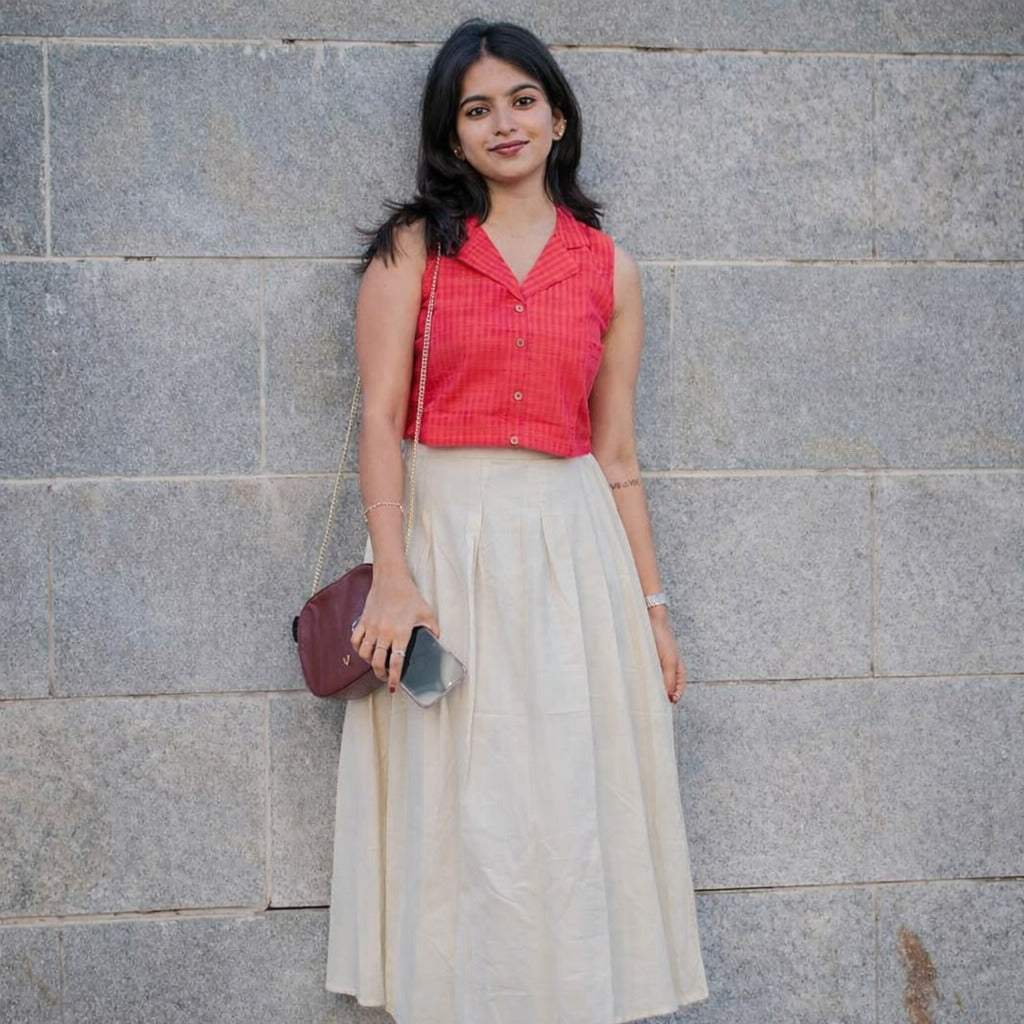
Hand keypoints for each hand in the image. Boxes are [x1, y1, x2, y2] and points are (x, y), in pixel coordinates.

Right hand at [350, 570, 439, 692]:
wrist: (391, 579)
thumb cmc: (409, 595)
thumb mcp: (427, 613)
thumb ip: (433, 630)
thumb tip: (436, 641)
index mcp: (401, 634)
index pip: (396, 662)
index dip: (393, 678)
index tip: (392, 688)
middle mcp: (384, 633)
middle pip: (377, 662)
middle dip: (380, 675)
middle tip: (385, 678)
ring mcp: (371, 628)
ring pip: (364, 653)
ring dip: (369, 662)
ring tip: (376, 664)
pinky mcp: (363, 621)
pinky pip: (355, 641)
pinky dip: (357, 649)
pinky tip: (364, 650)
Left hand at [648, 605, 685, 703]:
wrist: (650, 622)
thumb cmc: (663, 640)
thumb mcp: (670, 662)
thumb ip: (670, 679)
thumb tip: (670, 696)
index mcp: (678, 670)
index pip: (678, 690)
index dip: (674, 698)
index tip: (668, 706)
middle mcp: (668, 670)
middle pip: (666, 689)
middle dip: (661, 697)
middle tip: (655, 708)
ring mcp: (656, 667)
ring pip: (655, 684)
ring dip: (651, 691)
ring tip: (646, 700)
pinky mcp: (646, 663)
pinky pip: (645, 676)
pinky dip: (643, 682)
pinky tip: (637, 687)